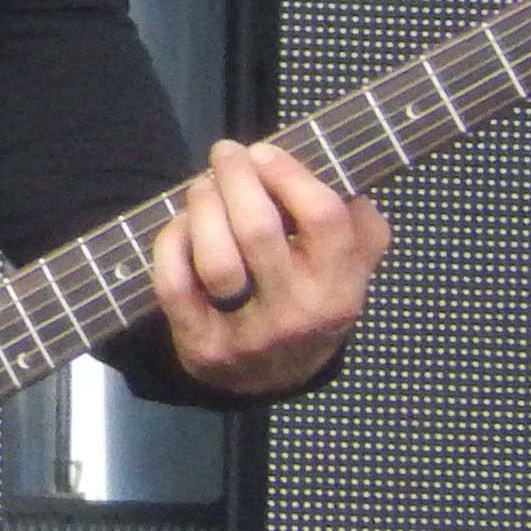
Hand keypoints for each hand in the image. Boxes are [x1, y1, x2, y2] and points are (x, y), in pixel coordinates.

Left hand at [147, 138, 388, 393]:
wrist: (274, 376)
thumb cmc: (309, 298)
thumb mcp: (351, 268)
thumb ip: (359, 226)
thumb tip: (344, 179)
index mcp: (341, 287)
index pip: (323, 218)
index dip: (288, 174)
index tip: (264, 153)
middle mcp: (298, 313)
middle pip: (258, 231)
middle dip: (235, 179)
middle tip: (225, 154)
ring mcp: (249, 335)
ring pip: (216, 261)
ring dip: (202, 210)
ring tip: (203, 187)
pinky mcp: (203, 345)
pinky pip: (175, 285)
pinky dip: (171, 244)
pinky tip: (181, 226)